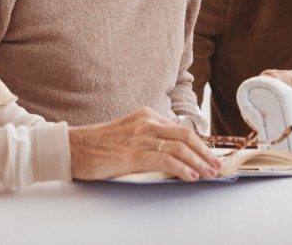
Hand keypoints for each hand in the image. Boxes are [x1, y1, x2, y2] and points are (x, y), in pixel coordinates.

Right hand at [68, 107, 221, 181]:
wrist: (75, 147)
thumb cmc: (100, 144)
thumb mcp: (128, 131)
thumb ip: (149, 136)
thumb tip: (172, 153)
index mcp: (146, 115)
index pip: (180, 129)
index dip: (198, 143)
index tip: (209, 155)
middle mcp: (146, 122)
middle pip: (185, 136)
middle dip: (205, 152)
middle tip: (217, 165)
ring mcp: (141, 137)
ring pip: (179, 148)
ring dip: (199, 162)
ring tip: (209, 173)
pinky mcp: (134, 154)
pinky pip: (165, 161)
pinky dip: (182, 169)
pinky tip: (191, 176)